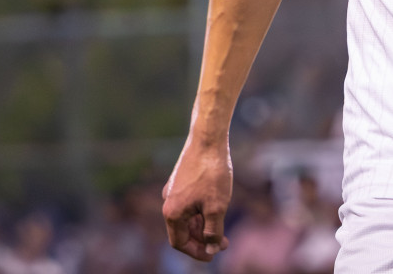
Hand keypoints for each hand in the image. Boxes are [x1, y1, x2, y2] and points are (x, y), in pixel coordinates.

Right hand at [162, 133, 233, 259]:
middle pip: (182, 230)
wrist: (208, 138)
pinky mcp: (181, 180)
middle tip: (223, 242)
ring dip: (202, 225)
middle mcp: (168, 202)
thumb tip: (212, 249)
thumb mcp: (216, 207)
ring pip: (187, 216)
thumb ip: (213, 231)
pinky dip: (201, 211)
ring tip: (222, 226)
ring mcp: (173, 190)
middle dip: (202, 239)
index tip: (214, 254)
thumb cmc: (212, 173)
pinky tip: (216, 207)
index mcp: (172, 212)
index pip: (180, 242)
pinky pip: (189, 203)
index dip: (197, 252)